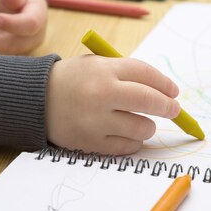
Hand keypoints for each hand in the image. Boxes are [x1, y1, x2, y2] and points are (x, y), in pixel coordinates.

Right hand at [45, 55, 180, 154]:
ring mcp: (96, 120)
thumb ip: (127, 73)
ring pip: (142, 127)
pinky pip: (127, 146)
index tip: (173, 92)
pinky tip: (127, 134)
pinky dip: (133, 141)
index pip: (146, 75)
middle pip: (149, 100)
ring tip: (142, 122)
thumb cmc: (74, 81)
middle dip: (168, 107)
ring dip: (148, 126)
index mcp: (104, 70)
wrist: (36, 100)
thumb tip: (165, 91)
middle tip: (174, 110)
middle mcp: (101, 94)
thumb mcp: (97, 65)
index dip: (165, 84)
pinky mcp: (91, 142)